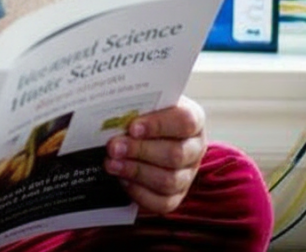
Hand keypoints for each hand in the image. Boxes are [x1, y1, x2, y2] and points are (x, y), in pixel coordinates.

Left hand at [104, 95, 206, 214]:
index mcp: (193, 119)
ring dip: (136, 172)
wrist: (145, 134)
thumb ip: (135, 105)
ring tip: (112, 163)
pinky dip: (139, 192)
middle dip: (140, 151)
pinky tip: (122, 180)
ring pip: (169, 180)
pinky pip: (162, 202)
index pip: (184, 121)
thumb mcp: (144, 103)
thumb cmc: (144, 113)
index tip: (132, 127)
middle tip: (113, 147)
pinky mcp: (176, 195)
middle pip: (175, 154)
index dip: (158, 125)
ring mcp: (188, 174)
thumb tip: (111, 108)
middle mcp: (194, 148)